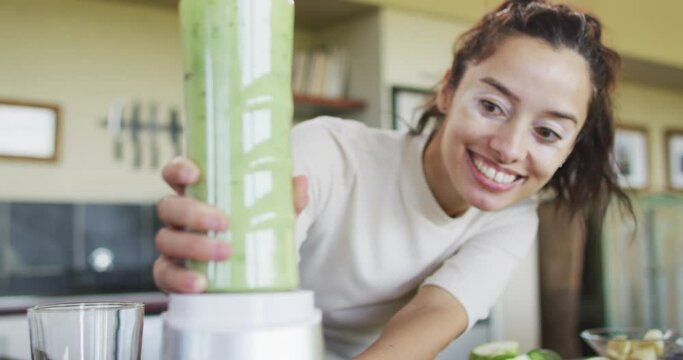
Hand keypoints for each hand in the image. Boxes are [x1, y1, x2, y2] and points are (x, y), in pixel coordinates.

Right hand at [153, 157, 308, 292]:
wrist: (252, 274)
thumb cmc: (254, 233)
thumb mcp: (272, 214)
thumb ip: (286, 198)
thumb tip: (301, 181)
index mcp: (198, 194)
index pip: (175, 174)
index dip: (178, 170)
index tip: (195, 174)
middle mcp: (179, 218)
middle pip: (169, 207)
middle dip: (193, 213)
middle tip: (225, 222)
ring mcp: (173, 245)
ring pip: (166, 240)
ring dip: (194, 246)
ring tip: (225, 253)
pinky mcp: (172, 273)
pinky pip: (165, 275)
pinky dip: (181, 279)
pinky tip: (201, 283)